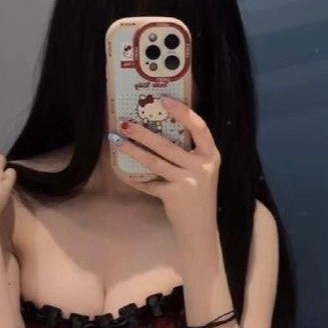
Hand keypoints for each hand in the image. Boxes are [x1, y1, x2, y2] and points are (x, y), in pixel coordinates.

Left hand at [114, 96, 219, 243]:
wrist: (200, 228)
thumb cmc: (198, 195)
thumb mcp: (202, 171)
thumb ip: (190, 153)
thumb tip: (160, 128)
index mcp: (210, 156)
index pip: (200, 128)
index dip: (183, 112)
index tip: (164, 99)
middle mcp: (201, 167)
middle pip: (167, 145)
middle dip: (143, 132)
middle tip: (125, 123)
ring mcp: (188, 182)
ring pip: (154, 161)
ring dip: (132, 150)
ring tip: (116, 140)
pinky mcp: (174, 195)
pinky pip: (148, 183)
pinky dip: (133, 177)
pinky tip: (120, 170)